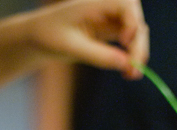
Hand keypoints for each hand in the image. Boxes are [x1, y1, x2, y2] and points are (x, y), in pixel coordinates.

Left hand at [27, 0, 148, 77]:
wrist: (37, 37)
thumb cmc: (49, 36)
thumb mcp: (71, 47)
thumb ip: (98, 55)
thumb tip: (126, 64)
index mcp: (96, 1)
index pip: (127, 5)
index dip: (132, 23)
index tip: (125, 43)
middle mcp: (107, 6)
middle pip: (136, 20)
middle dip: (139, 44)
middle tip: (135, 71)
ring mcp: (111, 19)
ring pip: (136, 33)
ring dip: (138, 53)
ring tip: (132, 75)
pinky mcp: (110, 32)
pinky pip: (129, 43)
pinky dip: (130, 57)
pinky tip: (127, 73)